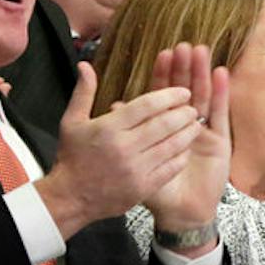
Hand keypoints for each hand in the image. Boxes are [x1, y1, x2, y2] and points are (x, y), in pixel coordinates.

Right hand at [35, 62, 200, 240]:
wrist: (69, 198)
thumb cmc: (72, 159)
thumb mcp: (72, 122)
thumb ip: (84, 92)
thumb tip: (85, 65)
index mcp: (109, 128)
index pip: (147, 105)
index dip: (169, 95)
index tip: (182, 92)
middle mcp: (124, 147)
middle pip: (164, 124)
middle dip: (184, 113)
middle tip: (192, 108)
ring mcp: (135, 169)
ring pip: (171, 145)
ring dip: (187, 133)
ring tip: (195, 124)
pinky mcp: (143, 187)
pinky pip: (170, 168)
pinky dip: (181, 156)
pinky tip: (185, 149)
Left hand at [142, 43, 229, 246]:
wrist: (182, 214)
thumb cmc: (159, 191)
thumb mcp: (136, 164)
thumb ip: (124, 135)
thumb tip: (113, 105)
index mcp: (164, 129)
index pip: (163, 96)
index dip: (163, 76)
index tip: (163, 54)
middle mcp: (185, 125)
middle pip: (185, 91)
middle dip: (184, 68)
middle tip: (184, 45)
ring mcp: (204, 131)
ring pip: (203, 96)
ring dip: (202, 73)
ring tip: (201, 51)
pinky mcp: (220, 140)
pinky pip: (220, 113)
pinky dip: (221, 93)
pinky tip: (221, 73)